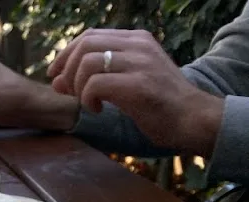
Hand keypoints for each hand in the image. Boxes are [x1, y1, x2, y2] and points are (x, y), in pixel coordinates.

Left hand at [48, 29, 222, 155]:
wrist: (192, 118)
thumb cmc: (157, 104)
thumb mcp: (124, 83)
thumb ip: (93, 77)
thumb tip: (56, 81)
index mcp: (136, 40)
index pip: (90, 35)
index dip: (66, 54)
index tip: (55, 74)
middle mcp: (138, 45)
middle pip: (85, 44)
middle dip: (67, 69)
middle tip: (68, 91)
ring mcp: (141, 62)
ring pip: (87, 62)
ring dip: (78, 86)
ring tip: (87, 102)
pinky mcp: (139, 84)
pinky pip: (96, 84)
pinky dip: (88, 98)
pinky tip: (97, 110)